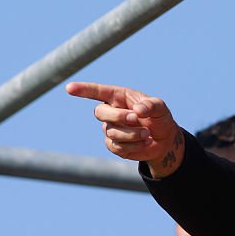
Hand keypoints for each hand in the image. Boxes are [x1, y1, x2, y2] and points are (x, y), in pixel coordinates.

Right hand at [66, 81, 184, 176]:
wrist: (164, 140)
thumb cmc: (160, 118)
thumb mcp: (160, 108)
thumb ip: (151, 105)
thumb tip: (137, 110)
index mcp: (119, 97)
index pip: (98, 92)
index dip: (83, 90)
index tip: (69, 88)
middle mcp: (111, 111)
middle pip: (100, 112)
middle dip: (118, 116)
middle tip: (136, 119)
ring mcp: (111, 129)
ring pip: (111, 132)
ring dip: (132, 134)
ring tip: (147, 134)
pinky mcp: (114, 145)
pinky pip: (116, 147)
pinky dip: (133, 146)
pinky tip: (144, 142)